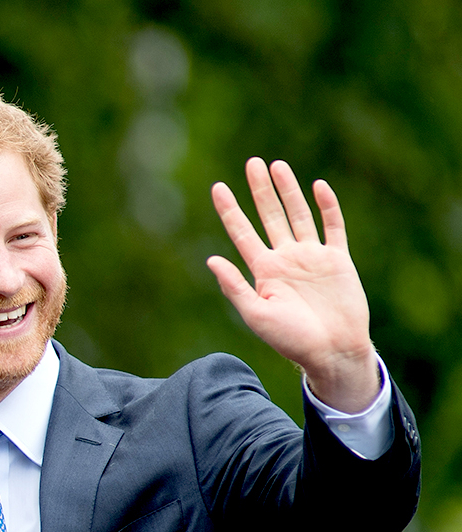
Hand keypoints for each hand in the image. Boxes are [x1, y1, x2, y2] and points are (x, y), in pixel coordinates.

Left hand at [206, 159, 377, 410]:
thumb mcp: (255, 315)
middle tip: (252, 162)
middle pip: (270, 216)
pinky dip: (327, 206)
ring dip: (289, 191)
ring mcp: (311, 257)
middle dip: (260, 190)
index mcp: (263, 271)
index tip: (217, 187)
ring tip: (276, 165)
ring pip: (299, 215)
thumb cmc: (290, 340)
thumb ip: (235, 287)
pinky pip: (333, 227)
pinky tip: (318, 186)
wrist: (331, 351)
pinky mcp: (337, 260)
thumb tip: (211, 259)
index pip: (242, 232)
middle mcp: (285, 259)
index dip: (230, 209)